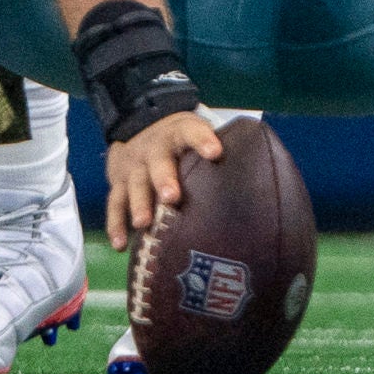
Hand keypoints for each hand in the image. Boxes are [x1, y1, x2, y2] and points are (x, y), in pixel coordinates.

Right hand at [106, 109, 223, 251]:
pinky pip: (115, 204)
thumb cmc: (179, 144)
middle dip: (164, 179)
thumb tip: (258, 179)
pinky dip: (115, 224)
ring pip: (135, 184)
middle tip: (172, 197)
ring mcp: (134, 167)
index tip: (215, 152)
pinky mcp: (118, 184)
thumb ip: (216, 152)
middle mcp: (153, 149)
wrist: (136, 130)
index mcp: (177, 133)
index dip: (202, 139)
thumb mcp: (194, 134)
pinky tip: (120, 244)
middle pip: (158, 161)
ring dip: (139, 204)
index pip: (190, 131)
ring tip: (143, 224)